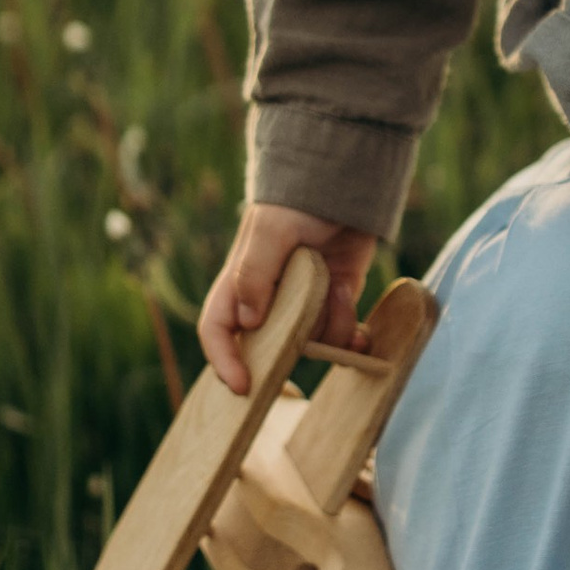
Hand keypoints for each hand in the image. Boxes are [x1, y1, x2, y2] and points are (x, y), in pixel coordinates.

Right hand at [198, 202, 376, 389]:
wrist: (341, 183)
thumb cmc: (295, 202)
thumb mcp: (271, 231)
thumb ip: (256, 273)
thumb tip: (249, 322)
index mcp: (241, 284)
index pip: (218, 330)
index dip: (223, 360)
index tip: (242, 385)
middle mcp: (269, 299)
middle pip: (269, 347)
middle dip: (287, 354)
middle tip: (305, 348)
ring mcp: (304, 301)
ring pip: (311, 340)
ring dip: (330, 323)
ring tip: (338, 286)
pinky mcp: (335, 299)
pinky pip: (339, 331)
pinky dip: (350, 325)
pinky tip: (351, 296)